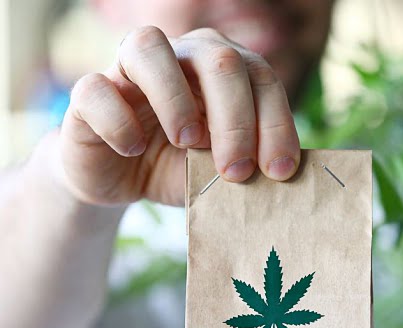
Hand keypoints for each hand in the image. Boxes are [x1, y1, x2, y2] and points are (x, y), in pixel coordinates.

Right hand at [57, 26, 300, 205]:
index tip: (278, 171)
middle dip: (236, 119)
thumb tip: (289, 173)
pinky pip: (95, 87)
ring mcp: (130, 68)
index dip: (275, 123)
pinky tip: (133, 149)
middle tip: (237, 170)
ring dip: (176, 98)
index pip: (261, 77)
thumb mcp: (224, 167)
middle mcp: (181, 55)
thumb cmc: (184, 167)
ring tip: (188, 143)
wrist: (124, 181)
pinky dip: (118, 119)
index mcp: (224, 68)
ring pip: (149, 45)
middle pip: (218, 59)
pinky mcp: (88, 92)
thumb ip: (253, 161)